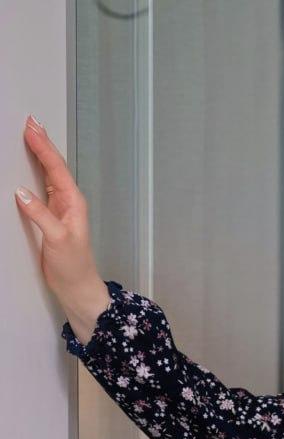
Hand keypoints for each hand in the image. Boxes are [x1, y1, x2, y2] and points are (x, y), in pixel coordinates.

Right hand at [14, 115, 107, 322]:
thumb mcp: (58, 240)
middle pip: (53, 166)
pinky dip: (33, 172)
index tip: (31, 128)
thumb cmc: (74, 267)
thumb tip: (22, 193)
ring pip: (48, 174)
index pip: (56, 168)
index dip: (43, 147)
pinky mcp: (49, 217)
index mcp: (73, 203)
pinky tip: (27, 164)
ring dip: (38, 154)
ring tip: (29, 134)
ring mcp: (58, 208)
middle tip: (29, 121)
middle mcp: (68, 202)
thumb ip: (41, 215)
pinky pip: (41, 188)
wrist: (77, 288)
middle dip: (41, 143)